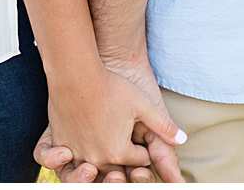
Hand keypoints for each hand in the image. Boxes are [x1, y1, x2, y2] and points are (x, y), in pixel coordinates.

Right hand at [33, 59, 184, 182]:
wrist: (76, 75)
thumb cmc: (112, 87)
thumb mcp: (143, 105)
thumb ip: (163, 125)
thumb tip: (183, 140)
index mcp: (120, 152)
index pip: (139, 160)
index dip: (143, 149)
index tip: (141, 136)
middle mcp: (97, 159)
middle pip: (117, 169)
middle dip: (124, 159)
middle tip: (125, 141)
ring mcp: (76, 155)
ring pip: (93, 169)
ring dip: (102, 162)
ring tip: (106, 147)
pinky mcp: (60, 147)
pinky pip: (68, 162)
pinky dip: (76, 159)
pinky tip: (83, 144)